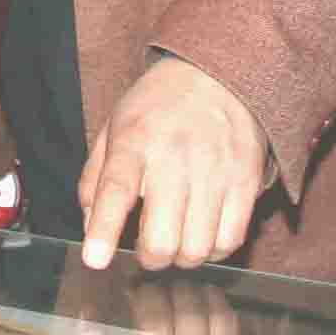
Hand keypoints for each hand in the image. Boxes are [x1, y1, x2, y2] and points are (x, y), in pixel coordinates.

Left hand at [78, 56, 272, 272]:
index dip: (104, 231)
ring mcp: (215, 171)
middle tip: (147, 248)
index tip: (95, 259)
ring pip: (197, 249)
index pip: (117, 190)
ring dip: (182, 258)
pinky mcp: (245, 181)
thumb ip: (95, 180)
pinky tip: (203, 235)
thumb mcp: (114, 129)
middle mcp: (175, 157)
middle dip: (149, 259)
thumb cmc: (158, 108)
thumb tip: (90, 228)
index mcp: (135, 141)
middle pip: (162, 239)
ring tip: (177, 240)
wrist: (219, 75)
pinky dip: (213, 251)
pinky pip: (231, 240)